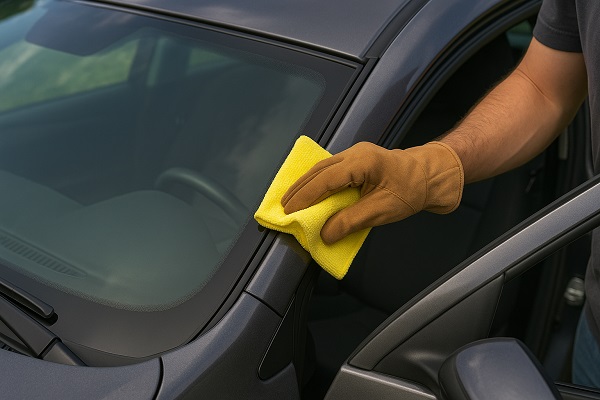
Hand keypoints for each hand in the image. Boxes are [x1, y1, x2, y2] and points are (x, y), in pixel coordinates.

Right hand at [281, 141, 463, 243]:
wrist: (433, 176)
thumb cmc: (412, 191)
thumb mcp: (382, 210)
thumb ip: (351, 221)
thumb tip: (325, 234)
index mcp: (362, 162)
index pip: (325, 179)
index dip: (305, 196)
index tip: (289, 212)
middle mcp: (355, 153)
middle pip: (318, 170)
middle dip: (299, 190)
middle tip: (282, 208)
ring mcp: (356, 154)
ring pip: (322, 168)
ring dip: (305, 185)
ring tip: (289, 201)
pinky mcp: (358, 161)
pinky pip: (330, 169)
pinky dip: (316, 182)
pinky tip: (309, 192)